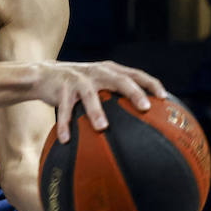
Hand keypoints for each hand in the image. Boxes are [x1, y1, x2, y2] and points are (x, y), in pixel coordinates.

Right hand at [38, 61, 166, 143]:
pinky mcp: (62, 88)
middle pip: (120, 80)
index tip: (164, 98)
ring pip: (90, 95)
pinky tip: (66, 139)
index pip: (136, 74)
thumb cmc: (80, 84)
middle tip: (145, 107)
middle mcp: (98, 72)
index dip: (151, 84)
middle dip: (134, 93)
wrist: (45, 74)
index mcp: (111, 70)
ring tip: (102, 127)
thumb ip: (116, 94)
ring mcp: (79, 79)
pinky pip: (64, 108)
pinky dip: (65, 123)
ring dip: (96, 111)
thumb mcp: (99, 83)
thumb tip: (142, 120)